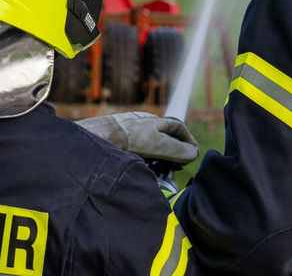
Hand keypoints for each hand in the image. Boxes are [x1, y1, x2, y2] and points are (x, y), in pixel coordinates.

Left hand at [76, 111, 198, 164]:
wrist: (98, 136)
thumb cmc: (127, 137)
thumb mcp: (158, 145)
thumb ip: (176, 150)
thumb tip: (193, 154)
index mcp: (153, 121)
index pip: (177, 128)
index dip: (187, 140)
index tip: (192, 152)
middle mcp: (141, 122)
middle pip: (162, 136)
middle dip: (171, 150)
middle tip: (174, 165)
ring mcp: (126, 129)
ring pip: (146, 143)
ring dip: (155, 155)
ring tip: (155, 169)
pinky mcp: (114, 138)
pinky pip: (131, 148)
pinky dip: (138, 157)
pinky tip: (136, 166)